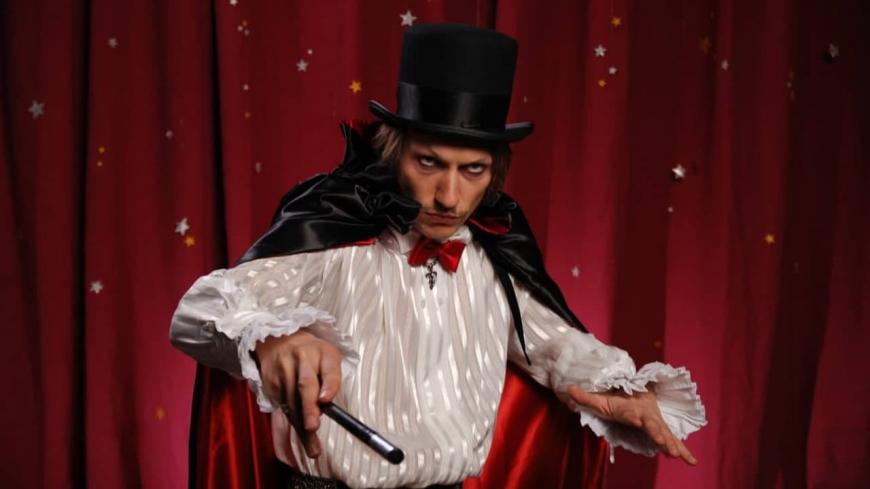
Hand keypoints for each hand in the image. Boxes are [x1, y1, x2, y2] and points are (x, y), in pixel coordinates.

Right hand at [254, 330, 342, 458]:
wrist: (278, 341)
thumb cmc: (311, 353)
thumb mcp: (328, 357)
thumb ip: (332, 377)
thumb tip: (327, 401)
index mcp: (321, 351)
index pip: (328, 366)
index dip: (329, 383)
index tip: (326, 399)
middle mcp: (301, 358)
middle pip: (305, 385)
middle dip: (308, 409)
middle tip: (312, 427)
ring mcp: (283, 370)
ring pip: (293, 401)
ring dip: (302, 425)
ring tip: (313, 448)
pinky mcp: (271, 382)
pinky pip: (283, 406)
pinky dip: (293, 422)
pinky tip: (302, 436)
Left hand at [567, 384, 697, 465]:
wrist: (636, 391)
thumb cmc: (615, 399)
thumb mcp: (599, 399)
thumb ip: (585, 396)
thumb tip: (567, 388)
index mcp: (630, 408)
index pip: (632, 413)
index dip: (635, 416)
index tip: (638, 420)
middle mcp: (646, 415)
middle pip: (653, 424)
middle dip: (658, 433)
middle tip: (663, 442)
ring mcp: (655, 422)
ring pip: (665, 433)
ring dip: (672, 443)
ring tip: (679, 455)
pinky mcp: (661, 429)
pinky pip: (673, 440)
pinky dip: (683, 450)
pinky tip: (692, 462)